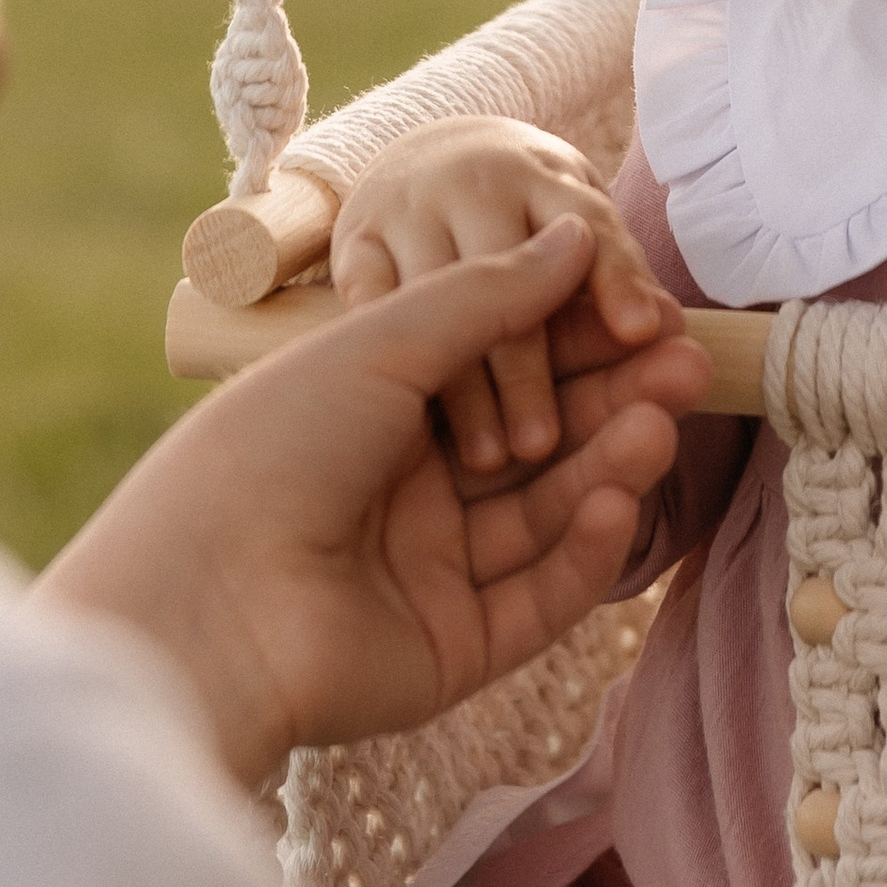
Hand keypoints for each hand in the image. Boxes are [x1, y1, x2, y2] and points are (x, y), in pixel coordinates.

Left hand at [37, 217, 712, 785]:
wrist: (203, 603)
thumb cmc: (267, 449)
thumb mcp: (380, 344)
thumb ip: (488, 296)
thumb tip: (575, 236)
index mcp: (374, 415)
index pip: (500, 370)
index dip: (573, 340)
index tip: (643, 311)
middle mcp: (404, 492)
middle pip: (535, 442)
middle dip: (610, 400)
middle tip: (683, 363)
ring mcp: (432, 574)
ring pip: (545, 515)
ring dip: (607, 465)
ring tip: (661, 419)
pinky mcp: (455, 649)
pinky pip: (537, 596)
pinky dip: (582, 549)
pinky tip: (616, 500)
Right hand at [330, 117, 678, 479]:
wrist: (432, 155)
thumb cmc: (526, 215)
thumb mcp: (570, 224)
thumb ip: (611, 276)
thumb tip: (667, 328)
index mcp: (546, 176)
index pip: (590, 227)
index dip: (615, 279)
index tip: (642, 333)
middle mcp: (476, 181)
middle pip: (503, 273)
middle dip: (528, 366)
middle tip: (545, 445)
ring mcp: (409, 204)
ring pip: (432, 296)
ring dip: (463, 384)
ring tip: (487, 460)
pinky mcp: (355, 236)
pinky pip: (367, 296)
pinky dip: (387, 351)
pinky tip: (410, 423)